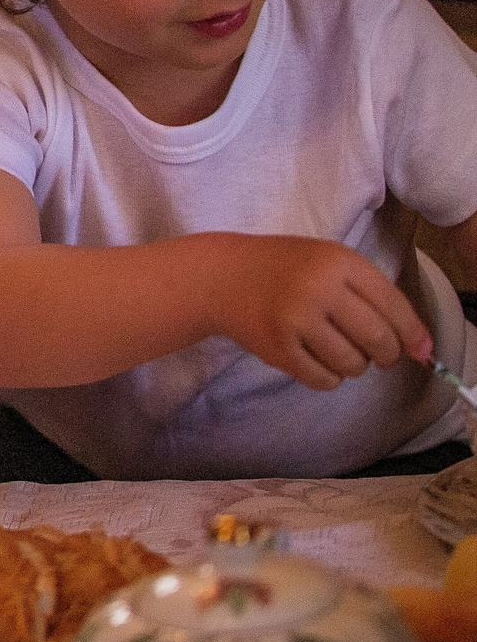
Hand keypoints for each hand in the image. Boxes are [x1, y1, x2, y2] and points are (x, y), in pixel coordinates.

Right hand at [205, 233, 432, 388]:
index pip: (394, 305)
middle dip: (385, 354)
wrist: (219, 276)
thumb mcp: (327, 262)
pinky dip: (328, 377)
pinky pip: (324, 380)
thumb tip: (422, 348)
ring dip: (353, 365)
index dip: (413, 334)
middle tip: (377, 355)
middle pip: (377, 339)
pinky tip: (317, 360)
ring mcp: (295, 319)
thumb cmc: (282, 268)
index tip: (421, 351)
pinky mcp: (277, 348)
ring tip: (337, 350)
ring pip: (352, 364)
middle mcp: (318, 288)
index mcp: (337, 261)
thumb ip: (373, 296)